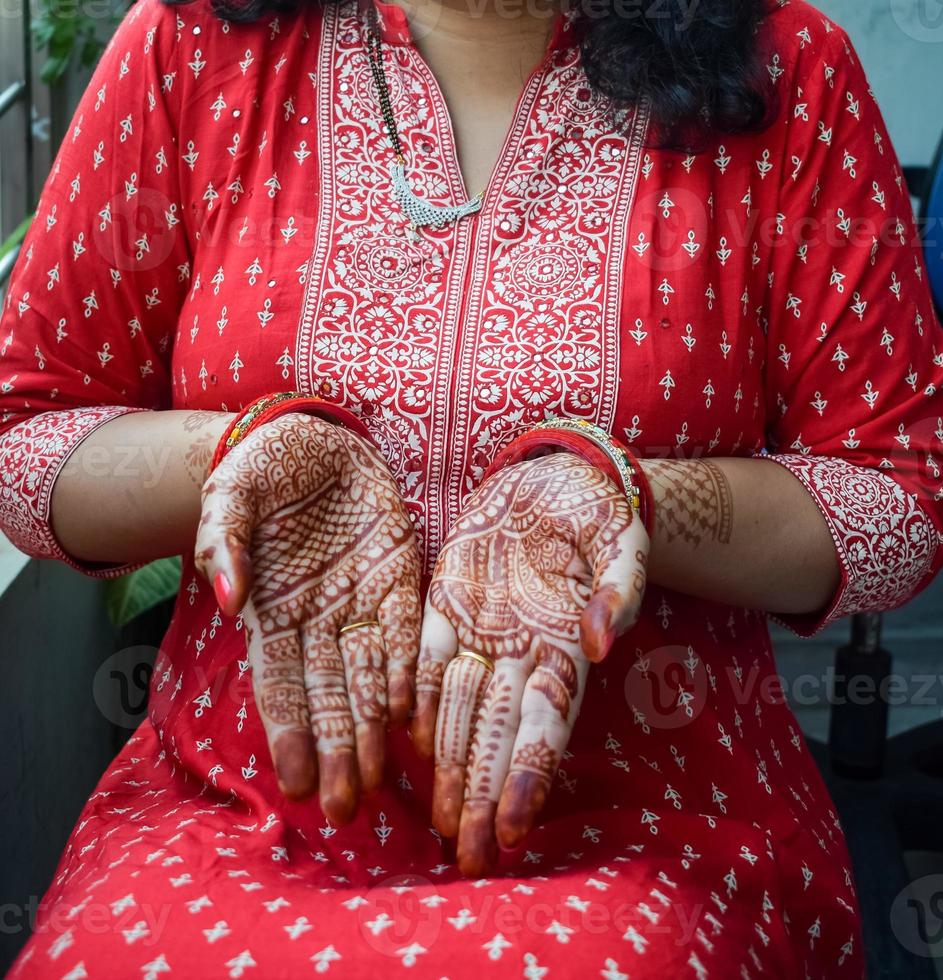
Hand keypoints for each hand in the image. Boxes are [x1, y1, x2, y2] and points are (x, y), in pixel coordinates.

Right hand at [194, 415, 420, 823]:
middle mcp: (320, 618)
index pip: (280, 684)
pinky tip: (412, 710)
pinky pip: (408, 627)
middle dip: (336, 751)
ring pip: (370, 675)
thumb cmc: (263, 469)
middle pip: (329, 695)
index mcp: (274, 610)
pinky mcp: (400, 574)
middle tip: (344, 808)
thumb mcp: (229, 494)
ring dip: (375, 727)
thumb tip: (228, 600)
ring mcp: (362, 600)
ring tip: (380, 780)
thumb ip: (222, 541)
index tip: (295, 784)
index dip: (289, 733)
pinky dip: (409, 668)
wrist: (314, 435)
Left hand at [412, 453, 647, 874]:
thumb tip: (604, 641)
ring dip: (451, 766)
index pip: (546, 726)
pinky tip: (412, 742)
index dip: (530, 778)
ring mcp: (481, 632)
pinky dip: (420, 699)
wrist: (554, 476)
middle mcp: (521, 653)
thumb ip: (619, 587)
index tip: (514, 830)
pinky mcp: (447, 604)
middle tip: (466, 858)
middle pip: (500, 736)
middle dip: (484, 796)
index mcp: (565, 648)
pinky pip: (427, 658)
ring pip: (461, 710)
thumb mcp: (622, 539)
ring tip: (442, 824)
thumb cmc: (598, 510)